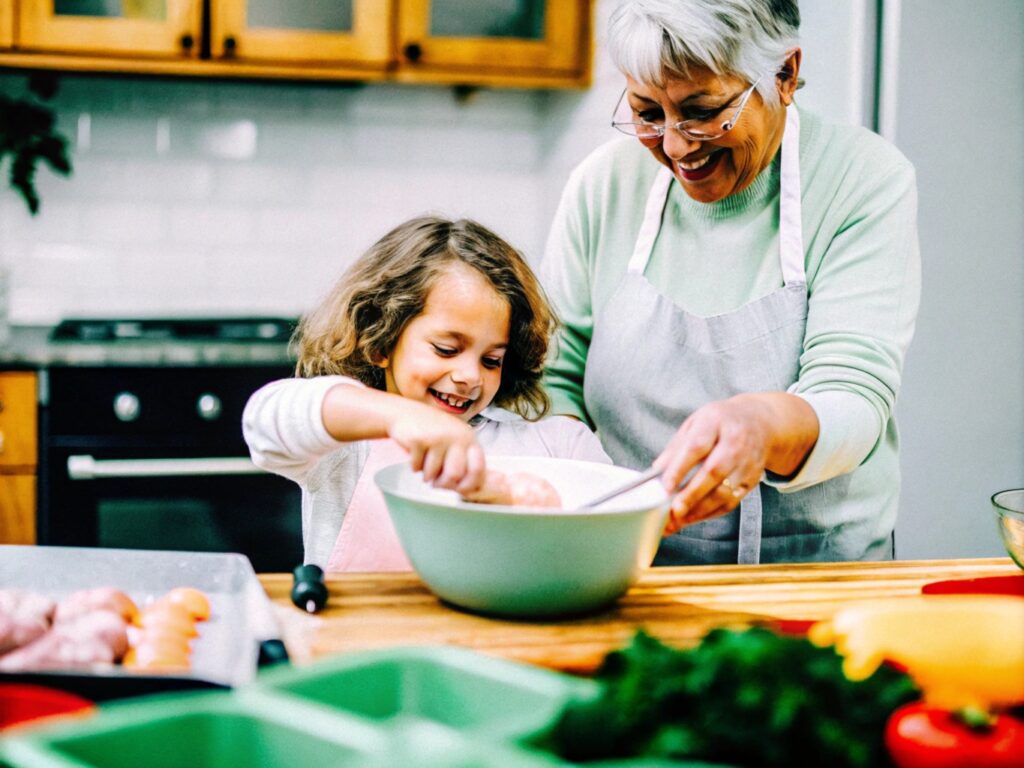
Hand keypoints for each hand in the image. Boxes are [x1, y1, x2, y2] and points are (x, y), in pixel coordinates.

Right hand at [386, 401, 485, 494]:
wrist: (405, 412)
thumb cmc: (432, 432)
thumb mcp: (455, 442)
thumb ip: (465, 462)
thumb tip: (475, 490)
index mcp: (469, 438)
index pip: (478, 468)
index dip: (469, 484)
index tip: (459, 488)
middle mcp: (457, 436)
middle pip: (454, 475)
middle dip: (442, 484)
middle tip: (436, 482)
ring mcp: (438, 437)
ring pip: (433, 473)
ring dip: (426, 475)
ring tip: (425, 463)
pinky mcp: (419, 440)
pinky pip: (417, 467)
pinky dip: (415, 466)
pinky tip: (416, 455)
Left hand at [653, 393, 817, 535]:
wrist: (760, 422)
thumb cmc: (721, 422)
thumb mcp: (695, 423)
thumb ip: (676, 447)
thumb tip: (656, 472)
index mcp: (715, 422)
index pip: (696, 447)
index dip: (680, 468)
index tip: (666, 486)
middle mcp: (735, 442)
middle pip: (714, 472)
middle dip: (692, 494)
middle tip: (674, 510)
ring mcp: (747, 462)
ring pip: (725, 491)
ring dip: (700, 509)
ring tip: (680, 519)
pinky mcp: (753, 480)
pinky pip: (732, 501)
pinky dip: (712, 513)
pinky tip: (695, 517)